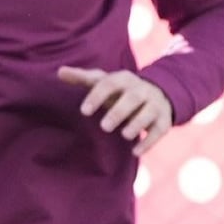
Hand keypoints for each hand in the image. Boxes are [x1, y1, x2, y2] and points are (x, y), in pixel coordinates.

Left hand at [57, 67, 171, 155]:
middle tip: (104, 127)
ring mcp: (155, 104)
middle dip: (119, 111)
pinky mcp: (164, 120)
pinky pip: (159, 131)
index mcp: (123, 79)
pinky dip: (149, 142)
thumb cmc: (120, 90)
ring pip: (149, 113)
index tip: (83, 112)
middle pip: (132, 98)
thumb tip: (60, 72)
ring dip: (137, 124)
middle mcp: (141, 90)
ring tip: (124, 136)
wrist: (157, 93)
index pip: (109, 84)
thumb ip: (82, 78)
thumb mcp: (103, 81)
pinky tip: (136, 152)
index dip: (97, 96)